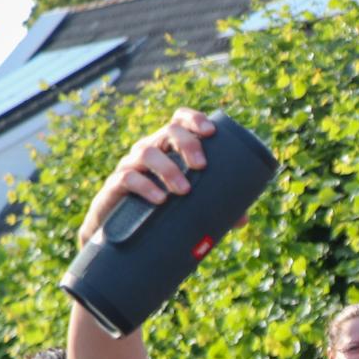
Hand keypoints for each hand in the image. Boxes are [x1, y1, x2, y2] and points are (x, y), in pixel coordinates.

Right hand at [76, 108, 216, 244]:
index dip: (194, 119)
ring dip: (168, 169)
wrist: (122, 238)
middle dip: (187, 143)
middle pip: (167, 132)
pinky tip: (160, 199)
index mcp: (168, 148)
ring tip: (184, 190)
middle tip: (201, 166)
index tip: (211, 132)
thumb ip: (214, 208)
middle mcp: (149, 150)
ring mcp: (130, 165)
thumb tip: (242, 218)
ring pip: (147, 153)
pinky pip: (128, 178)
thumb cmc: (160, 212)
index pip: (179, 121)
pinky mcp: (115, 185)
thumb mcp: (187, 206)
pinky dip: (146, 187)